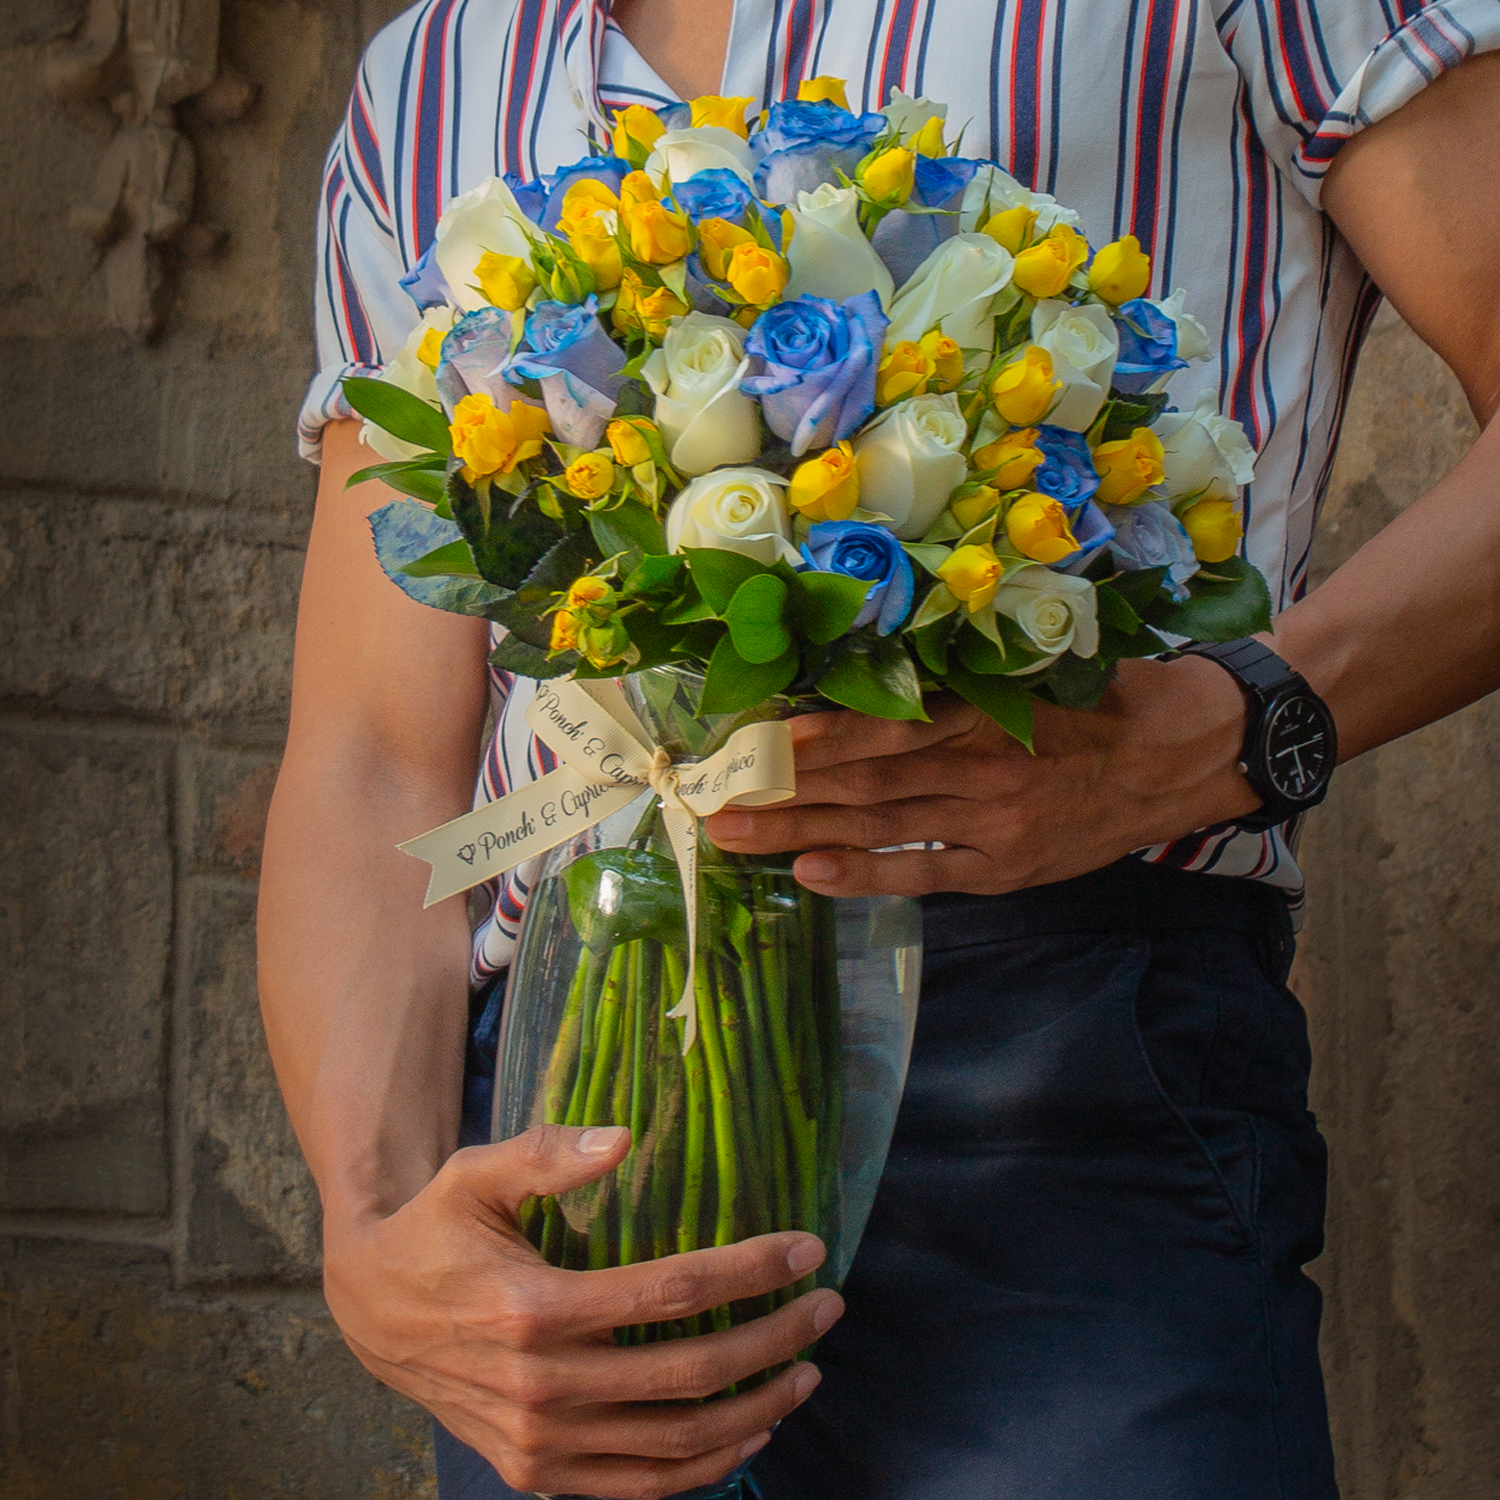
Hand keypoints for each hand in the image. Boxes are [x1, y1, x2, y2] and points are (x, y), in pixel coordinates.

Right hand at [323, 1124, 840, 1499]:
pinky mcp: (535, 1473)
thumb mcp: (475, 1172)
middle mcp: (541, 1386)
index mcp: (533, 1307)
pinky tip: (748, 1435)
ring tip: (807, 1372)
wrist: (368, 1310)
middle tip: (828, 1308)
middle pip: (690, 1376)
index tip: (807, 1250)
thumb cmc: (435, 1228)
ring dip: (757, 1412)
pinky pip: (637, 1488)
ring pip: (675, 1446)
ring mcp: (539, 1443)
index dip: (749, 1271)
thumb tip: (623, 1138)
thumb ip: (546, 1153)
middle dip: (774, 1340)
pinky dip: (702, 1471)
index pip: (671, 1293)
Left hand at [705, 655, 1259, 896]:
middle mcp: (984, 771)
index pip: (889, 729)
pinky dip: (867, 874)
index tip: (759, 741)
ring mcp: (993, 825)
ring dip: (803, 834)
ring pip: (881, 828)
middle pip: (866, 785)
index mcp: (989, 712)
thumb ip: (966, 674)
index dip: (822, 740)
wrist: (1188, 753)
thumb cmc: (1104, 694)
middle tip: (711, 800)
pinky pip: (925, 873)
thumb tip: (879, 664)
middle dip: (784, 793)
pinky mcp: (1004, 867)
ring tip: (736, 836)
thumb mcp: (1040, 664)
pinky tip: (812, 873)